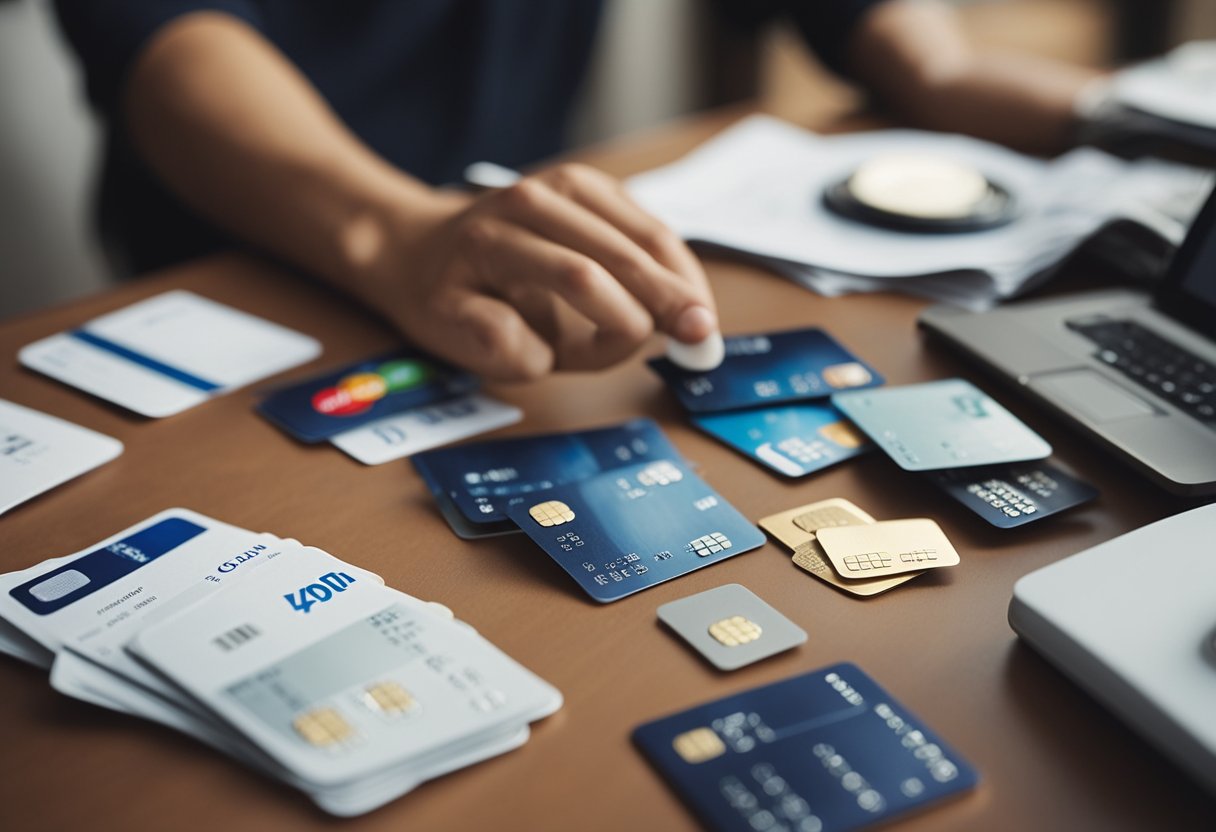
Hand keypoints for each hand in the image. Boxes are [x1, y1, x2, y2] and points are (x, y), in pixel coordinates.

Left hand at [354, 163, 717, 380]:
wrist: (422, 249)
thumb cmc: (445, 301)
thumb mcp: (451, 335)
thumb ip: (497, 346)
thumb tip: (546, 351)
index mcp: (496, 237)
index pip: (579, 277)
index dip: (629, 318)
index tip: (665, 349)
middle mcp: (536, 197)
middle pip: (622, 249)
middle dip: (671, 296)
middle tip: (706, 337)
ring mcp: (568, 183)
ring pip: (645, 230)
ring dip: (681, 276)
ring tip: (704, 320)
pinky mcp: (591, 183)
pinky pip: (646, 221)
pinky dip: (672, 258)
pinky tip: (685, 291)